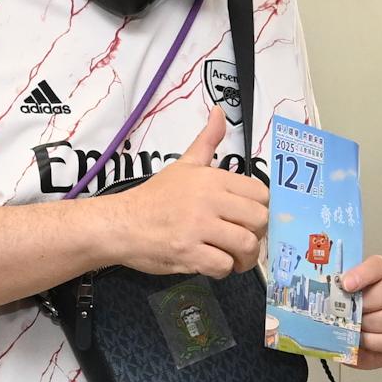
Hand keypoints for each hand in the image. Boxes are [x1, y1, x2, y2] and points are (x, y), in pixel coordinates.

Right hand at [97, 107, 264, 277]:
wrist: (121, 223)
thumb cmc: (154, 197)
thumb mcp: (184, 164)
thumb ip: (207, 140)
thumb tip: (219, 111)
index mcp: (212, 178)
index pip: (260, 194)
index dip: (260, 209)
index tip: (248, 219)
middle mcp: (208, 200)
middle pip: (259, 220)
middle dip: (256, 235)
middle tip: (242, 240)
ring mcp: (198, 227)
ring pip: (246, 245)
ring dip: (244, 257)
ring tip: (233, 257)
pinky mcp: (188, 253)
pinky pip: (223, 266)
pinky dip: (222, 270)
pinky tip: (212, 263)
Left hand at [342, 255, 381, 368]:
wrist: (354, 337)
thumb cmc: (349, 311)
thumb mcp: (342, 296)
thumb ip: (338, 289)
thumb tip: (326, 291)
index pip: (378, 265)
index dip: (363, 274)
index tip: (346, 285)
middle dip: (366, 303)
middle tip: (348, 312)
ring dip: (369, 325)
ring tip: (353, 328)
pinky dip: (372, 343)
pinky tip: (360, 341)